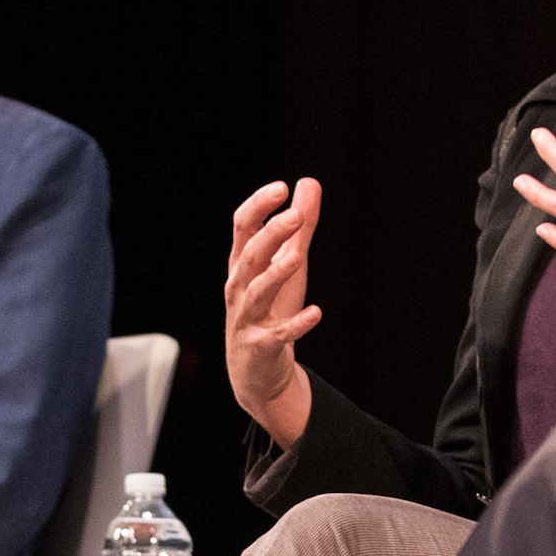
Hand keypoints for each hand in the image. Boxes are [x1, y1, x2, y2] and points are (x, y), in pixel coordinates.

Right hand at [222, 175, 322, 447]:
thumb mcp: (285, 266)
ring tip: (297, 258)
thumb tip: (308, 183)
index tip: (281, 188)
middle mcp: (239, 288)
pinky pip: (277, 334)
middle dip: (270, 234)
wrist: (255, 372)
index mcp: (242, 265)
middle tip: (296, 216)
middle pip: (249, 255)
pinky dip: (296, 325)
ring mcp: (246, 318)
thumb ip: (298, 228)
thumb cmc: (271, 310)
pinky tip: (316, 313)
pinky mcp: (261, 346)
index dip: (259, 206)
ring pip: (256, 292)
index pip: (242, 227)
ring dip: (275, 274)